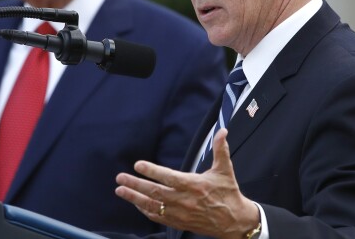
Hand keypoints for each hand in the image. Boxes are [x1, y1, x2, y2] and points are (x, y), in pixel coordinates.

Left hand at [115, 128, 259, 238]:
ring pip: (152, 206)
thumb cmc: (228, 193)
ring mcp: (180, 213)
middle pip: (155, 192)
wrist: (234, 222)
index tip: (137, 165)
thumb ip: (221, 149)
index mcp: (194, 185)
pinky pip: (158, 217)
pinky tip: (136, 203)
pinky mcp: (179, 223)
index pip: (168, 177)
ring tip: (120, 190)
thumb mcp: (225, 170)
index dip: (152, 171)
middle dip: (135, 184)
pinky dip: (145, 210)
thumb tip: (223, 131)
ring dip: (134, 198)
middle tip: (120, 177)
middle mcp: (184, 200)